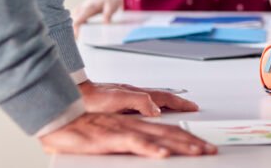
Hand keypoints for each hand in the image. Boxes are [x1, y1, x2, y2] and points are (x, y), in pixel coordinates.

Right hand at [39, 112, 216, 157]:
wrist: (59, 116)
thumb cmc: (81, 126)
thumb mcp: (109, 132)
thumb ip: (128, 137)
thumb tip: (147, 146)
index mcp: (135, 122)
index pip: (168, 129)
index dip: (187, 135)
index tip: (203, 143)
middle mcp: (135, 123)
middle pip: (171, 132)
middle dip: (193, 142)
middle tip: (211, 149)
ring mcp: (125, 129)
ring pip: (159, 137)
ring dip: (181, 145)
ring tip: (198, 152)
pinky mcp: (112, 138)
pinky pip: (136, 144)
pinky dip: (151, 149)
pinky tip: (164, 155)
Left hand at [79, 80, 198, 115]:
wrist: (72, 95)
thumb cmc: (90, 99)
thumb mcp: (117, 100)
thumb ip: (138, 102)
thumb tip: (157, 109)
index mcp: (136, 94)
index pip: (165, 98)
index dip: (180, 104)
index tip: (193, 107)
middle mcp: (133, 94)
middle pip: (162, 97)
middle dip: (178, 103)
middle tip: (190, 107)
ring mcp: (126, 97)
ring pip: (153, 100)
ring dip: (166, 104)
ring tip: (175, 108)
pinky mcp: (118, 102)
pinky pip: (143, 104)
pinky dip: (153, 107)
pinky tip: (149, 112)